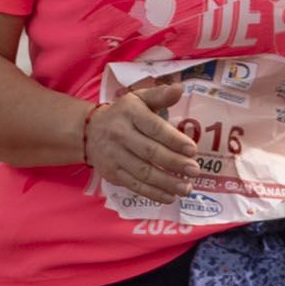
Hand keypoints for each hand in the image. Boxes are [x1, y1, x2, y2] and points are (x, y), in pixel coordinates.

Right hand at [82, 80, 198, 204]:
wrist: (89, 131)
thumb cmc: (124, 114)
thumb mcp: (139, 99)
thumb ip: (160, 95)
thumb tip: (179, 89)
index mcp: (130, 113)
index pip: (154, 128)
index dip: (174, 140)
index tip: (192, 150)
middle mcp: (120, 134)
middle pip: (149, 152)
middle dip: (174, 163)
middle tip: (195, 171)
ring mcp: (114, 156)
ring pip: (143, 172)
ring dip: (166, 182)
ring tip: (186, 188)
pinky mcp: (111, 173)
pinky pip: (134, 185)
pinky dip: (153, 193)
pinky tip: (170, 196)